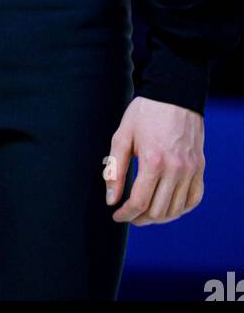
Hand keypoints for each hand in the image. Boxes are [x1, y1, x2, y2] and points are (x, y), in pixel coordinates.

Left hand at [103, 96, 204, 224]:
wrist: (173, 94)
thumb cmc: (145, 113)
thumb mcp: (122, 136)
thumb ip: (115, 169)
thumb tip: (111, 200)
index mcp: (153, 161)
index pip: (139, 202)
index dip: (126, 214)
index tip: (116, 215)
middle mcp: (175, 169)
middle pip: (158, 211)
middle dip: (140, 218)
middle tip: (129, 215)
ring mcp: (191, 170)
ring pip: (176, 209)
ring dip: (159, 217)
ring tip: (144, 213)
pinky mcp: (200, 168)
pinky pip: (193, 199)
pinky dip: (180, 208)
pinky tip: (167, 207)